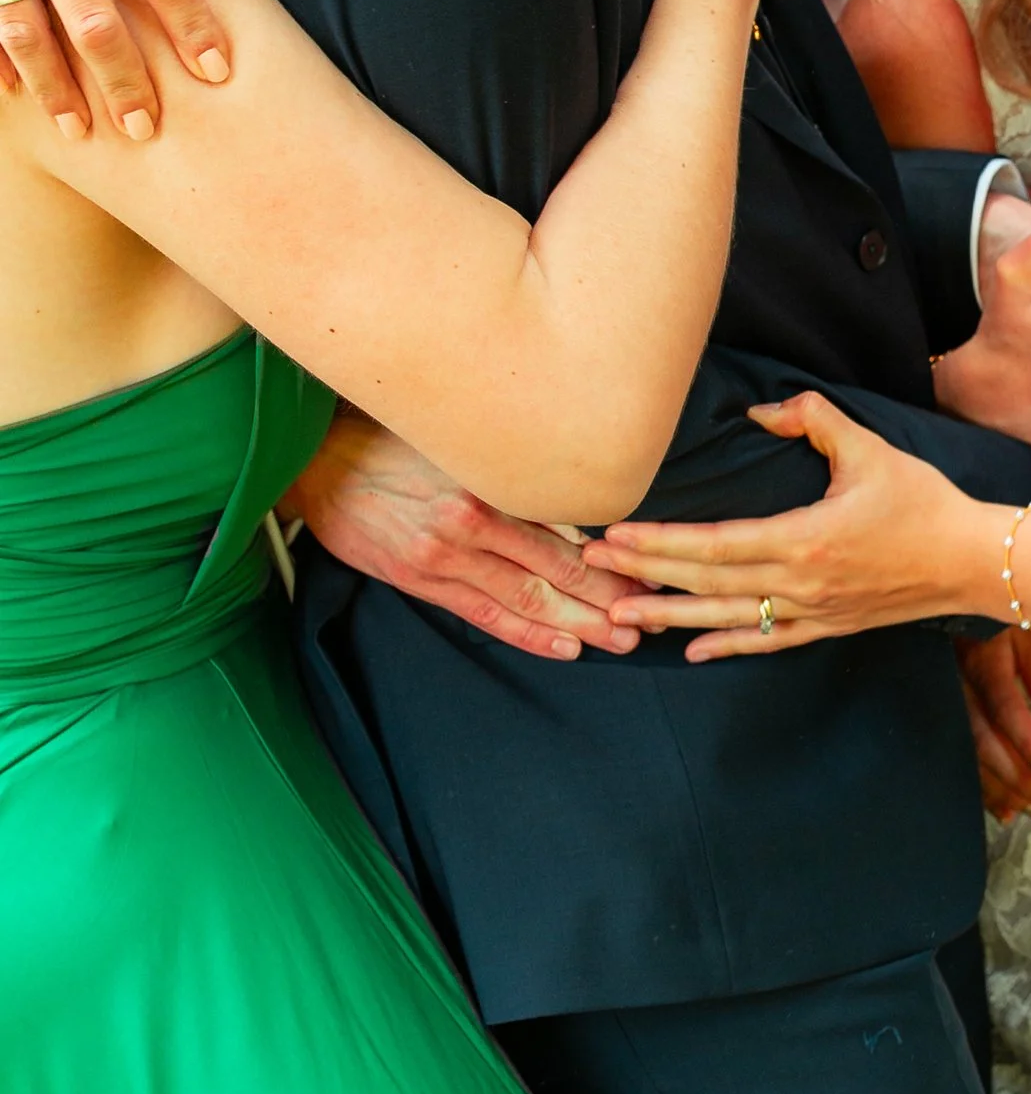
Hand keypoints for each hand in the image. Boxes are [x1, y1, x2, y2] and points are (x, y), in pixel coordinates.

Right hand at [290, 410, 643, 659]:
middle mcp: (467, 525)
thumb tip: (574, 504)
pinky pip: (483, 615)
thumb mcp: (461, 449)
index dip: (608, 560)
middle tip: (645, 618)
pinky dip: (525, 632)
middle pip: (551, 571)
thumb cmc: (396, 447)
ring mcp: (442, 559)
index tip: (646, 570)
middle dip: (603, 599)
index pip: (561, 531)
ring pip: (523, 599)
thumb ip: (513, 478)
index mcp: (484, 486)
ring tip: (615, 639)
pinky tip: (561, 646)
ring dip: (574, 624)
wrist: (321, 466)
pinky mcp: (419, 581)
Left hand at [591, 388, 979, 656]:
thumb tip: (764, 409)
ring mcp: (813, 611)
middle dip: (645, 574)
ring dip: (669, 617)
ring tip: (618, 615)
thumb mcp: (870, 448)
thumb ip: (814, 419)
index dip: (660, 541)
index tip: (616, 533)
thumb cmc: (925, 502)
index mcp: (806, 539)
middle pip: (706, 582)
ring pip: (727, 618)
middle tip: (594, 565)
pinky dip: (726, 645)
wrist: (973, 561)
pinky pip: (767, 640)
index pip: (714, 544)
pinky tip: (690, 649)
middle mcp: (801, 583)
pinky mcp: (827, 625)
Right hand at [959, 626, 1030, 819]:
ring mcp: (946, 706)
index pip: (1004, 708)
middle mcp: (958, 688)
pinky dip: (982, 791)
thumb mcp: (1025, 633)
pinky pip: (960, 760)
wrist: (951, 605)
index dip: (1025, 741)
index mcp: (982, 662)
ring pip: (970, 757)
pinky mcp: (943, 720)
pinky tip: (1004, 814)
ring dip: (1005, 792)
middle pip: (985, 742)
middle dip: (1018, 779)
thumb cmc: (998, 617)